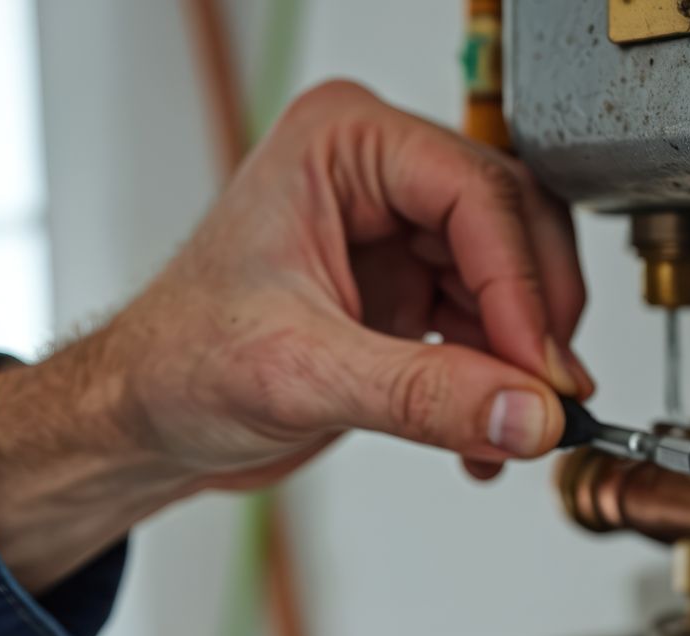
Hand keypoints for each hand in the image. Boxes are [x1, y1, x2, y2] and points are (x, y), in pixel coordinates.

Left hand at [0, 80, 590, 592]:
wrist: (143, 419)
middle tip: (546, 401)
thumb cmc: (176, 362)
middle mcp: (378, 173)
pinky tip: (484, 437)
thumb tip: (527, 414)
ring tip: (510, 431)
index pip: (477, 194)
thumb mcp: (302, 376)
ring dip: (522, 365)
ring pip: (515, 281)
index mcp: (342, 144)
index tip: (540, 372)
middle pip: (514, 229)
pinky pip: (493, 327)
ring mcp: (400, 230)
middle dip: (534, 324)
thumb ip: (426, 397)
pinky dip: (500, 386)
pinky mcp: (412, 288)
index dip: (521, 289)